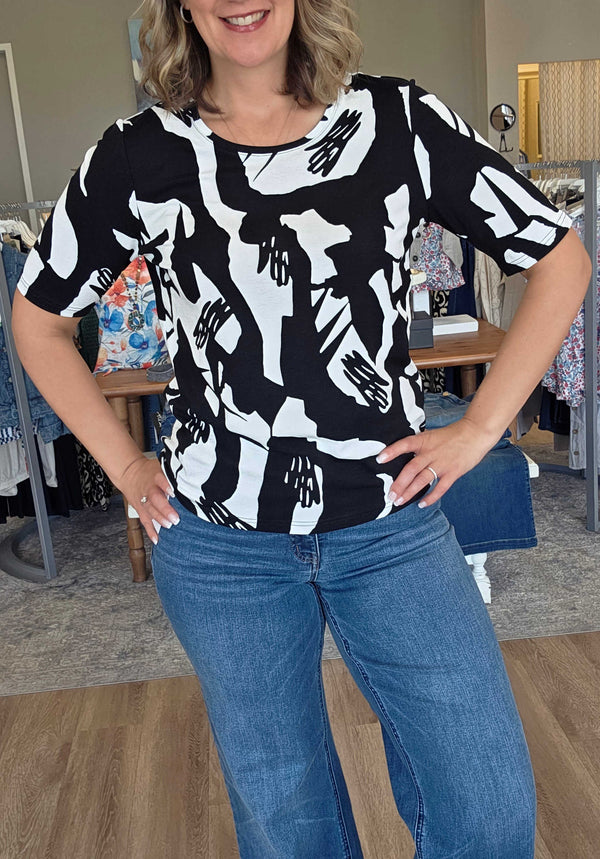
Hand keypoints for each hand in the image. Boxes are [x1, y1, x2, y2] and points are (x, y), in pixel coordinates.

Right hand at [115, 456, 179, 544]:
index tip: (174, 492)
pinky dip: (150, 531)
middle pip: (155, 499)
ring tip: (169, 525)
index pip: (160, 480)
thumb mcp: (161, 466)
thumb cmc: (150, 471)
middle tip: (176, 517)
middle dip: (165, 509)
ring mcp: (143, 500)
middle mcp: (148, 489)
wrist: (129, 473)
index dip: (166, 486)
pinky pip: (145, 521)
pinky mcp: (140, 509)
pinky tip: (157, 539)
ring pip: (150, 510)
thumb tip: (194, 475)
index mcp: (155, 476)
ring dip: (159, 519)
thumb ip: (174, 472)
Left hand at [376, 418, 499, 507]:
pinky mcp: (453, 472)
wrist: (475, 433)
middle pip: (411, 469)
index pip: (404, 444)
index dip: (392, 451)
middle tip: (390, 495)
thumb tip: (402, 457)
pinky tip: (421, 504)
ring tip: (399, 501)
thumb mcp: (431, 436)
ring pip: (422, 480)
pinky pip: (440, 488)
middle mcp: (431, 452)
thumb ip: (419, 446)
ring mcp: (442, 463)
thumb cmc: (452, 435)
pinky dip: (431, 497)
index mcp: (424, 440)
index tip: (379, 459)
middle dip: (399, 483)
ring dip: (410, 492)